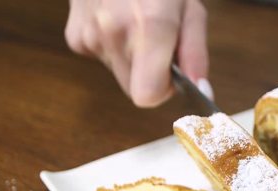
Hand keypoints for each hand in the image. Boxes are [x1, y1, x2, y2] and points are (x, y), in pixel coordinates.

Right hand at [65, 0, 211, 106]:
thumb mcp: (190, 8)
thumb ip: (195, 52)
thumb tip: (201, 90)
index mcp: (150, 25)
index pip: (147, 95)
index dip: (163, 90)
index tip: (172, 73)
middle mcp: (115, 33)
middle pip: (134, 89)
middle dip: (150, 73)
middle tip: (157, 40)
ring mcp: (91, 35)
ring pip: (120, 73)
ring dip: (132, 57)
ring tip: (136, 21)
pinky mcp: (75, 37)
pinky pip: (102, 58)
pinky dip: (112, 46)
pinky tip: (116, 18)